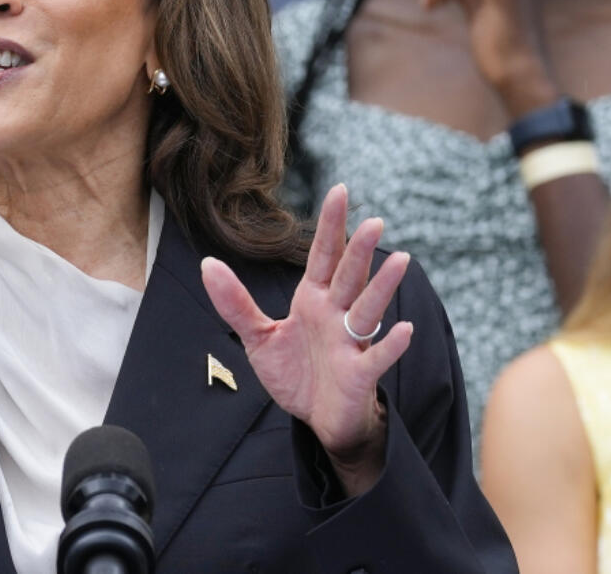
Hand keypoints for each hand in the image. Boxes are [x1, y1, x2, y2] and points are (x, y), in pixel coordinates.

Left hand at [202, 185, 412, 494]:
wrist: (315, 419)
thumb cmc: (294, 373)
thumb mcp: (257, 336)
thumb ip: (234, 302)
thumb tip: (207, 263)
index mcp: (313, 300)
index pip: (323, 256)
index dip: (331, 225)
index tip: (339, 191)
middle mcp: (336, 315)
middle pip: (348, 276)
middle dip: (359, 250)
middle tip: (374, 221)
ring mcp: (350, 343)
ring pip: (368, 310)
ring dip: (383, 287)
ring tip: (401, 260)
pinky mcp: (359, 374)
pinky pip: (376, 357)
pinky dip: (390, 345)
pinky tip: (403, 329)